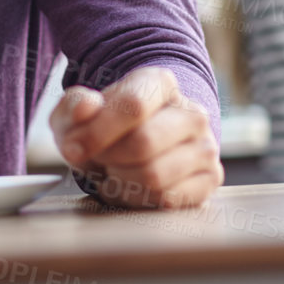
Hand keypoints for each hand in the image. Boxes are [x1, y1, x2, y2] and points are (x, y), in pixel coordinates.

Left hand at [50, 68, 222, 208]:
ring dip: (121, 181)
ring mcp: (206, 147)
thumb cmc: (104, 130)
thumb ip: (74, 106)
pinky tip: (131, 187)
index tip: (73, 147)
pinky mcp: (210, 179)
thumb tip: (87, 108)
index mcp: (161, 83)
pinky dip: (139, 199)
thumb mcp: (77, 114)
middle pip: (143, 143)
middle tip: (98, 160)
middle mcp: (192, 112)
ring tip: (113, 172)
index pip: (133, 105)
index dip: (97, 132)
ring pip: (155, 176)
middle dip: (109, 159)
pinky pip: (168, 199)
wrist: (134, 148)